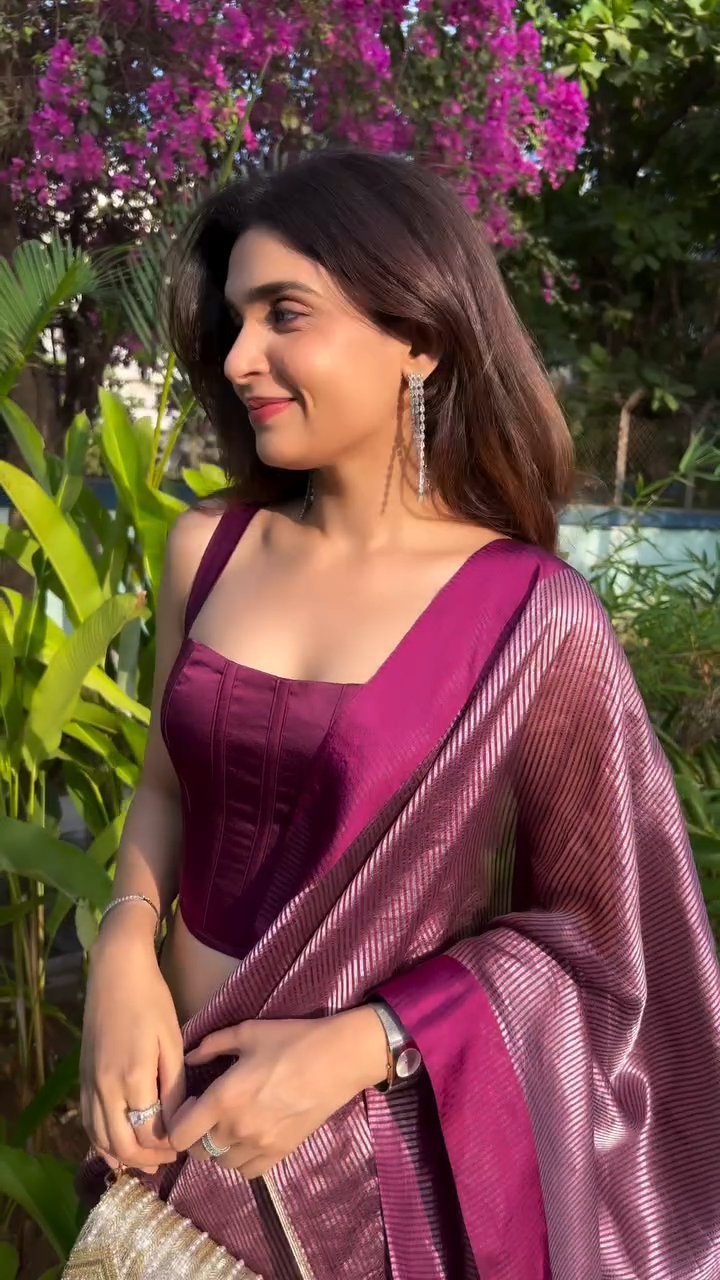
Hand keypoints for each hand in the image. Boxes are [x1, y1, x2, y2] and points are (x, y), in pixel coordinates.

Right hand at [80, 914, 184, 1172]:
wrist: (116, 973)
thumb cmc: (152, 1001)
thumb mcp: (172, 1041)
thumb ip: (174, 1085)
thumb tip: (179, 1120)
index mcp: (134, 1078)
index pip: (149, 1132)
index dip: (168, 1145)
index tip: (186, 1142)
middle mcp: (106, 1088)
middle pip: (121, 1144)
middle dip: (146, 1159)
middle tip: (168, 1159)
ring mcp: (90, 1084)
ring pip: (100, 1138)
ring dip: (122, 1156)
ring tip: (145, 1160)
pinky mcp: (83, 1078)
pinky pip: (87, 1122)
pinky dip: (101, 1140)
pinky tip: (115, 1146)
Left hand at [168, 1007, 387, 1179]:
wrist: (338, 1059)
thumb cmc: (290, 1040)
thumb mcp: (247, 1032)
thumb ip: (211, 1045)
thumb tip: (189, 1057)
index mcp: (223, 1099)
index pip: (179, 1134)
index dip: (176, 1121)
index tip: (189, 1104)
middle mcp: (236, 1128)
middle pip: (197, 1151)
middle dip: (195, 1133)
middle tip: (207, 1113)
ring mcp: (259, 1145)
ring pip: (220, 1163)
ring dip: (217, 1148)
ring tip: (228, 1125)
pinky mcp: (280, 1153)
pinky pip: (247, 1172)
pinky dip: (240, 1160)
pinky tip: (247, 1139)